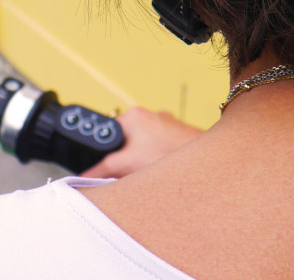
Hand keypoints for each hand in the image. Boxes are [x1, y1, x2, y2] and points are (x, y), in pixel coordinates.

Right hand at [80, 106, 201, 178]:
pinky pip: (160, 152)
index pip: (106, 133)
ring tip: (148, 176)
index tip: (101, 169)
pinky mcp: (179, 138)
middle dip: (123, 161)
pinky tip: (163, 175)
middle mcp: (150, 116)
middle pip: (125, 143)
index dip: (101, 154)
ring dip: (142, 164)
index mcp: (133, 116)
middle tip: (126, 176)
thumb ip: (102, 170)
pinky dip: (158, 163)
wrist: (209, 164)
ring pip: (143, 149)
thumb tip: (84, 178)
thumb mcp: (127, 166)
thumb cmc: (170, 155)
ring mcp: (167, 127)